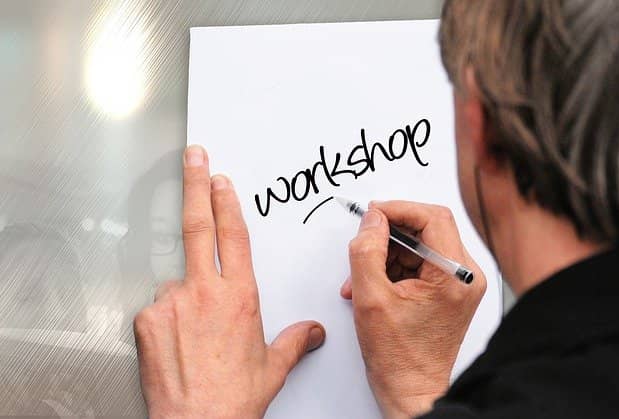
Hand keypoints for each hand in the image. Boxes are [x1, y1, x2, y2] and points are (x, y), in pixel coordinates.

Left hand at [134, 146, 325, 418]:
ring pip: (178, 281)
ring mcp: (171, 303)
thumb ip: (293, 341)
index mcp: (239, 296)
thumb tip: (311, 332)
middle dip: (195, 185)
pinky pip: (158, 307)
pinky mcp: (146, 319)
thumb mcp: (272, 367)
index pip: (233, 235)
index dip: (226, 202)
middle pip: (198, 226)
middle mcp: (204, 292)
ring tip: (196, 334)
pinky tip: (178, 342)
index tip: (222, 181)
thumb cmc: (232, 398)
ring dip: (187, 294)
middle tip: (194, 158)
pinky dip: (168, 316)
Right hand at [342, 201, 485, 418]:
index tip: (373, 213)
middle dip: (388, 236)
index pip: (432, 217)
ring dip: (387, 255)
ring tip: (362, 278)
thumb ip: (366, 250)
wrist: (412, 389)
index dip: (398, 209)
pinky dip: (394, 268)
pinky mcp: (450, 291)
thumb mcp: (370, 297)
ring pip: (420, 246)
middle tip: (364, 245)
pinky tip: (374, 285)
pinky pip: (421, 263)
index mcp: (455, 274)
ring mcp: (459, 283)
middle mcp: (465, 275)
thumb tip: (371, 220)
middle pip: (426, 229)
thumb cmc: (399, 356)